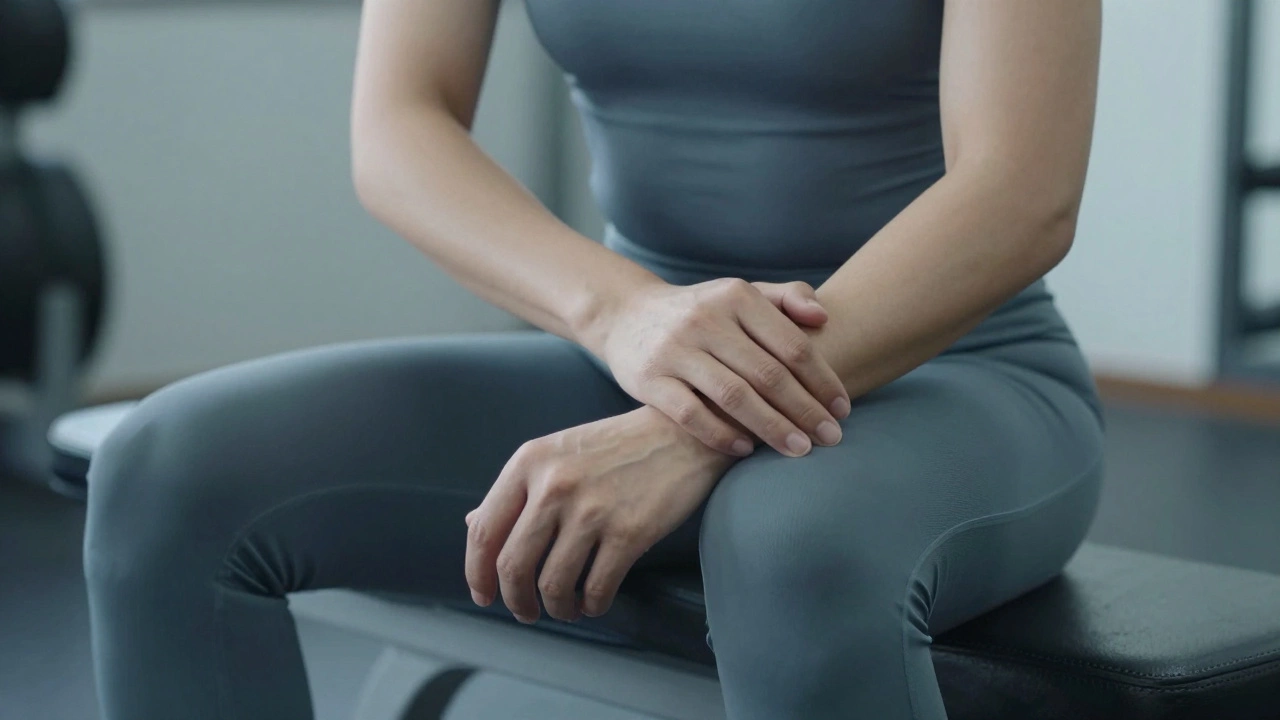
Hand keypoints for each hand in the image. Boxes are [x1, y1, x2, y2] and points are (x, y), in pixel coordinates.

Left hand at [464, 406, 732, 622]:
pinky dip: (591, 605)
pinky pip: (596, 589)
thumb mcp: (558, 452)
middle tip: (525, 611)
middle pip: (513, 566)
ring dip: (556, 608)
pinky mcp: (629, 532)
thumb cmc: (617, 446)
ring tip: (566, 607)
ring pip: (552, 585)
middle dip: (515, 601)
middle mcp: (554, 485)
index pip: (485, 531)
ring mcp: (592, 510)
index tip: (484, 595)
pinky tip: (594, 601)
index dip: (477, 573)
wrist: (683, 431)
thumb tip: (474, 525)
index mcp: (529, 462)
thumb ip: (518, 489)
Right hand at [591, 278, 850, 457]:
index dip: (822, 379)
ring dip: (772, 427)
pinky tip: (747, 449)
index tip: (842, 409)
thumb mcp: (741, 294)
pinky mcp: (649, 380)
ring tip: (800, 450)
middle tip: (832, 438)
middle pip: (768, 374)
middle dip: (805, 410)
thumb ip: (786, 297)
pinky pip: (691, 414)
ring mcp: (675, 350)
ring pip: (733, 396)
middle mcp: (705, 320)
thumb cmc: (701, 312)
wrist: (627, 316)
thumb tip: (823, 317)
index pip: (791, 344)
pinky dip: (721, 434)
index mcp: (736, 296)